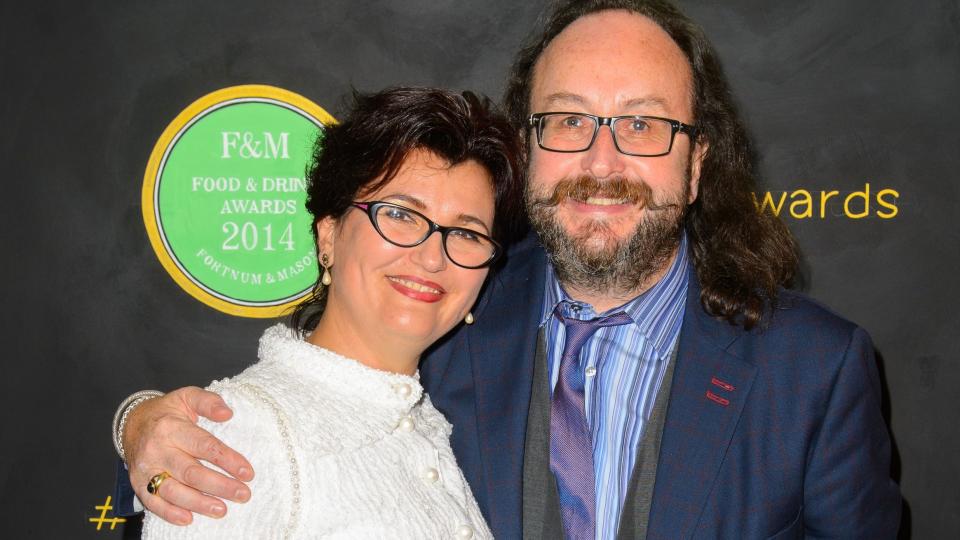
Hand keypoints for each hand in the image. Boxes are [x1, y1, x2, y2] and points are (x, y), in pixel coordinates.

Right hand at [124, 386, 253, 524]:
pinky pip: (153, 503)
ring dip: (199, 503)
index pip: (204, 446)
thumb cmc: (167, 412)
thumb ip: (208, 401)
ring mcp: (146, 469)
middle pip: (191, 472)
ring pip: (174, 491)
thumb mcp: (187, 396)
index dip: (228, 460)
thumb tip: (227, 413)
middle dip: (220, 486)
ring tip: (221, 509)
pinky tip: (189, 518)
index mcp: (171, 428)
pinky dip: (170, 513)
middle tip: (243, 494)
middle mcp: (157, 450)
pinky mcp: (138, 484)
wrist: (132, 423)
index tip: (247, 472)